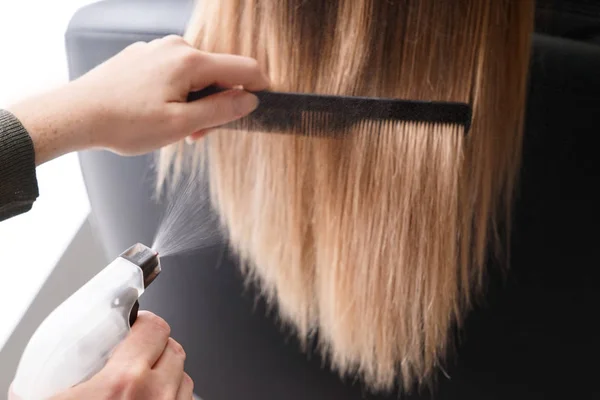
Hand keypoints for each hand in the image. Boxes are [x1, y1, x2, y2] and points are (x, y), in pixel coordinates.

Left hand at [8, 34, 269, 164]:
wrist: (77, 114)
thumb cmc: (125, 122)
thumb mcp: (181, 125)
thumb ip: (221, 111)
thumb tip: (249, 100)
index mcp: (190, 61)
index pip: (243, 68)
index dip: (259, 88)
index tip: (260, 106)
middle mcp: (176, 47)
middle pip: (218, 74)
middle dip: (218, 103)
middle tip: (200, 134)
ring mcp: (157, 50)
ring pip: (195, 76)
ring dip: (196, 102)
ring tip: (176, 129)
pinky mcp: (143, 57)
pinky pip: (174, 73)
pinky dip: (178, 94)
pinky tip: (159, 114)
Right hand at [8, 311, 192, 399]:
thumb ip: (46, 388)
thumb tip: (28, 385)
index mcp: (123, 384)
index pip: (156, 329)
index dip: (145, 324)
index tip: (136, 327)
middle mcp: (155, 398)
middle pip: (176, 350)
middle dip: (158, 349)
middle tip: (136, 357)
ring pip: (186, 379)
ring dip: (169, 376)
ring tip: (143, 386)